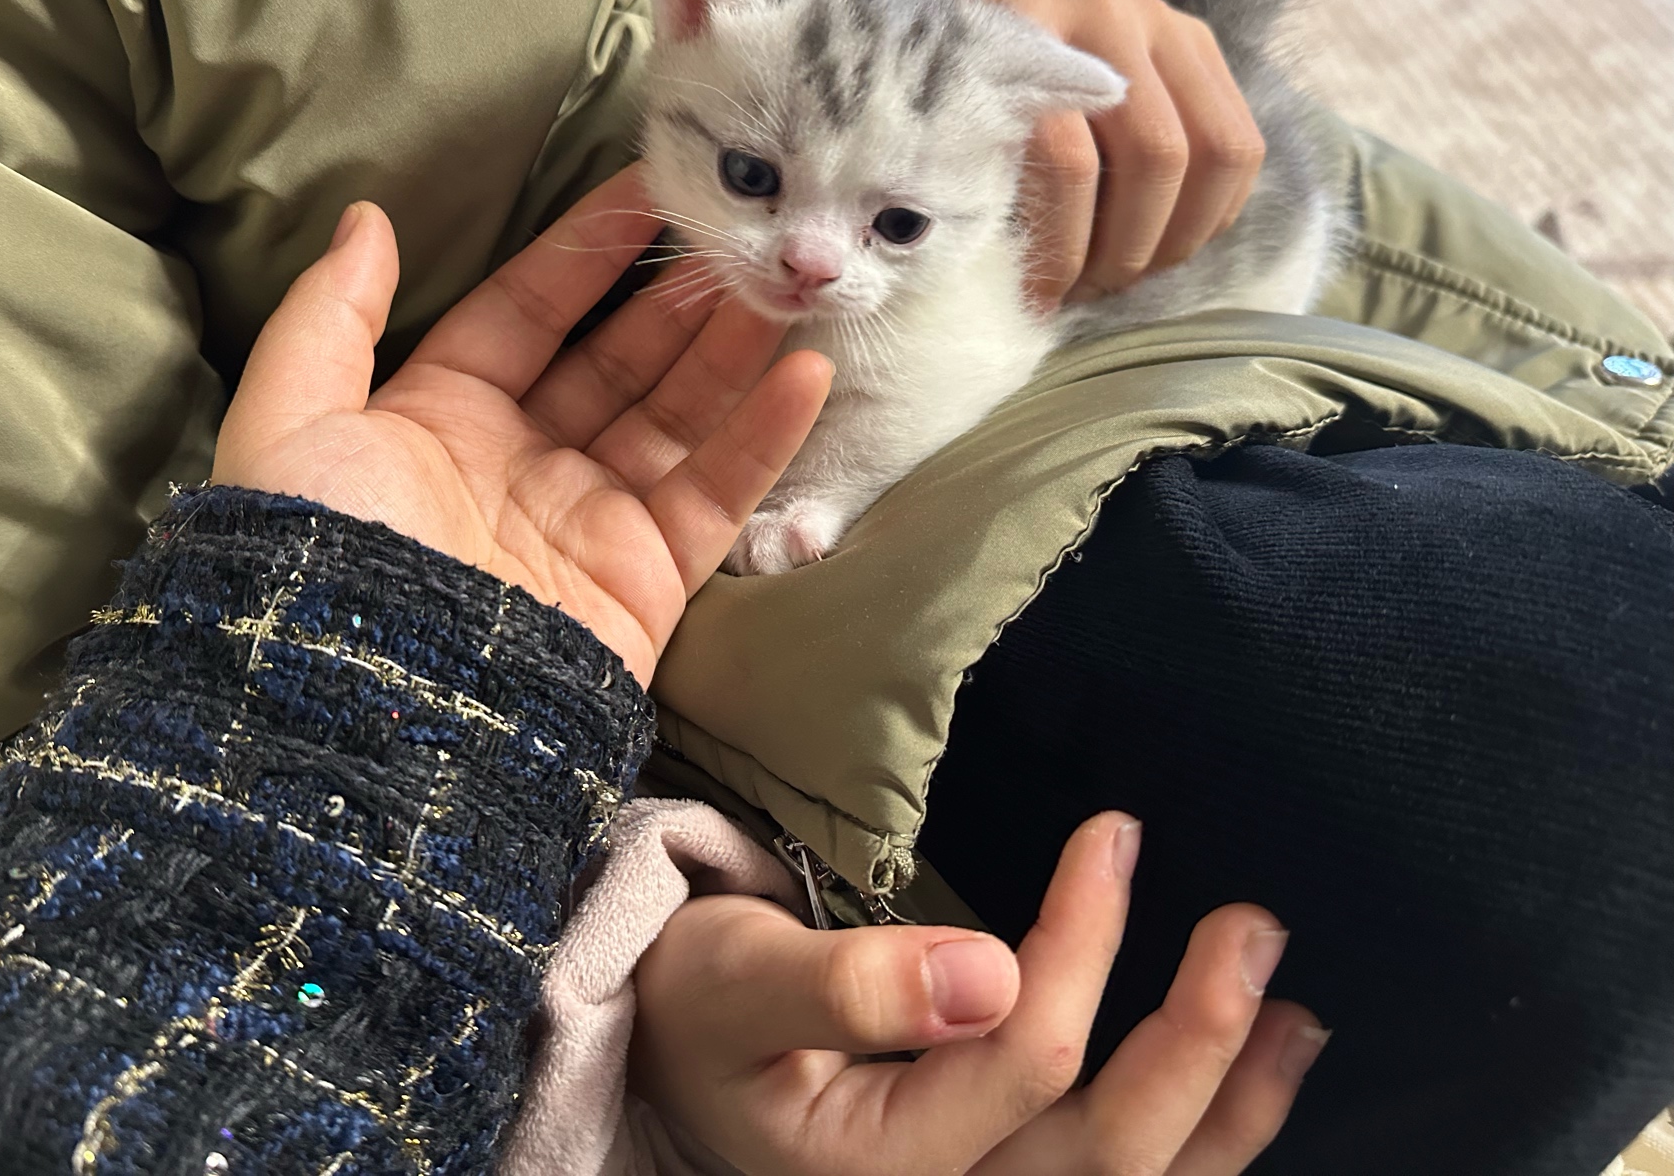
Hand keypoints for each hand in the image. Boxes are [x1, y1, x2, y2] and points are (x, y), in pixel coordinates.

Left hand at [211, 167, 832, 687]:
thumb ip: (327, 316)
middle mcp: (520, 463)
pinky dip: (764, 436)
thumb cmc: (323, 559)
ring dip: (732, 346)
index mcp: (437, 419)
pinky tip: (806, 373)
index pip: (524, 311)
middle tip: (742, 227)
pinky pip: (716, 495)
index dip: (583, 247)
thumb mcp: (290, 423)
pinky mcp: (646, 580)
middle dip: (675, 291)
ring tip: (789, 280)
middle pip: (615, 357)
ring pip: (677, 413)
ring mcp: (588, 520)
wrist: (372, 717)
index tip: (649, 183)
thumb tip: (366, 216)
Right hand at [631, 813, 1324, 1175]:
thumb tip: (990, 972)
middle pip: (1105, 1150)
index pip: (1021, 1058)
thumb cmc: (703, 1002)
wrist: (681, 1053)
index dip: (1085, 947)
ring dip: (1231, 1106)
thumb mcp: (739, 977)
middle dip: (1192, 1039)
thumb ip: (846, 982)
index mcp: (874, 1164)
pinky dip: (1209, 1140)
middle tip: (1252, 924)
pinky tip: (1263, 1073)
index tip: (1114, 834)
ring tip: (1296, 1014)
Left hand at [940, 0, 1266, 309]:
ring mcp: (1164, 25)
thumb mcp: (953, 118)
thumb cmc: (972, 75)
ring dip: (1179, 233)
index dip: (1059, 246)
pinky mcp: (1201, 41)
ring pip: (1214, 149)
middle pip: (1157, 155)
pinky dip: (1216, 208)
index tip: (1041, 298)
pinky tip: (1173, 239)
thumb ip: (976, 178)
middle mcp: (1107, 18)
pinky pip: (1242, 141)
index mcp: (1031, 38)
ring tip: (1135, 271)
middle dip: (1131, 245)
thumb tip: (1023, 295)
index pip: (1067, 159)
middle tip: (1096, 288)